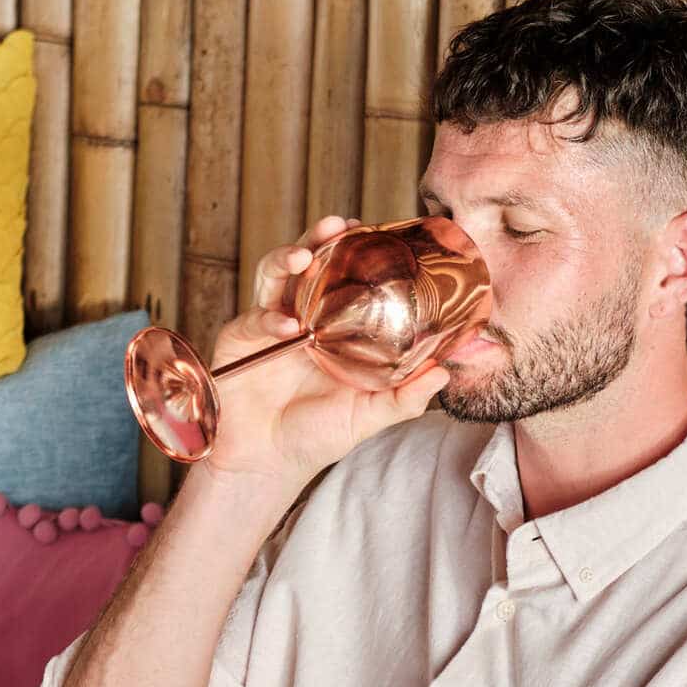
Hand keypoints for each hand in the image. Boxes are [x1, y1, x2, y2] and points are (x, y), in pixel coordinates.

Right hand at [202, 215, 450, 493]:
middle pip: (309, 264)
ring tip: (302, 255)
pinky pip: (255, 316)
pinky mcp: (242, 337)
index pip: (344, 277)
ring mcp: (269, 323)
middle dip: (319, 238)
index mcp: (333, 328)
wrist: (264, 462)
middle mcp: (302, 317)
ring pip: (276, 275)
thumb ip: (404, 397)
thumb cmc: (315, 436)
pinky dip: (269, 317)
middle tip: (337, 225)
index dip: (355, 251)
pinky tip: (286, 327)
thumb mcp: (368, 417)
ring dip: (287, 258)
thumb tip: (445, 373)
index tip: (372, 230)